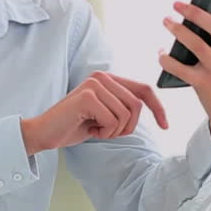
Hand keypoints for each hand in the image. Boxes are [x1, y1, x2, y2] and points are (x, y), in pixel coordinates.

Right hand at [20, 71, 168, 155]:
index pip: (144, 89)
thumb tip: (155, 110)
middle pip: (137, 105)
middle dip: (127, 127)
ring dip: (114, 131)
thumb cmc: (74, 126)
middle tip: (107, 133)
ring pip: (126, 114)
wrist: (44, 133)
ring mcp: (94, 84)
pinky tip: (89, 130)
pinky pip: (112, 120)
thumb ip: (124, 107)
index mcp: (109, 79)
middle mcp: (102, 77)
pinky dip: (104, 132)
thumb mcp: (106, 115)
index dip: (158, 108)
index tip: (166, 126)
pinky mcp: (88, 96)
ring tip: (96, 130)